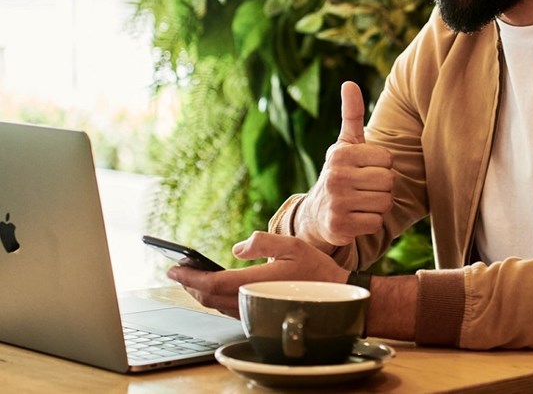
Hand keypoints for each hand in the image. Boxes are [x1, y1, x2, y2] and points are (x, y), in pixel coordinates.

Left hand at [167, 232, 347, 317]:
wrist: (335, 298)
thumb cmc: (315, 270)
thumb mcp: (291, 245)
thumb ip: (262, 242)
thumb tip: (237, 248)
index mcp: (257, 283)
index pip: (213, 283)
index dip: (190, 277)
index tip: (173, 268)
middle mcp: (252, 300)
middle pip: (209, 297)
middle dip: (189, 284)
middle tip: (176, 270)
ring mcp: (255, 310)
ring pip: (217, 306)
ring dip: (199, 292)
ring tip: (189, 276)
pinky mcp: (259, 314)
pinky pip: (228, 309)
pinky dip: (213, 299)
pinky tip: (211, 288)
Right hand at [298, 81, 393, 248]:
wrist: (316, 214)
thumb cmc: (340, 173)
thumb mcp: (345, 144)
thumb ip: (352, 114)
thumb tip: (349, 82)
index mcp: (340, 153)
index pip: (387, 159)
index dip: (382, 166)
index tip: (365, 169)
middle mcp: (335, 176)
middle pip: (389, 181)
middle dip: (382, 186)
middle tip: (364, 188)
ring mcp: (336, 202)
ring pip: (385, 202)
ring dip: (378, 205)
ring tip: (360, 202)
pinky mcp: (339, 226)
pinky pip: (376, 223)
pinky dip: (370, 223)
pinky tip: (356, 217)